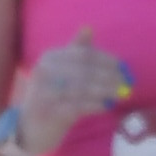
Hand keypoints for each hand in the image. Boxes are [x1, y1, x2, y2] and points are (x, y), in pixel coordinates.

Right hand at [10, 29, 133, 154]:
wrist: (28, 128)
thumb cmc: (50, 97)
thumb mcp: (60, 71)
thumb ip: (74, 51)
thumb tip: (88, 28)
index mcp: (50, 57)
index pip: (84, 54)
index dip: (107, 60)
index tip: (124, 67)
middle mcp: (45, 71)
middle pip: (86, 70)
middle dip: (110, 76)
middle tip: (127, 83)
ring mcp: (45, 92)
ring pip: (83, 88)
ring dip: (106, 91)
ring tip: (121, 94)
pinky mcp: (49, 112)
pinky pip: (78, 106)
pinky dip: (95, 105)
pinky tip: (106, 106)